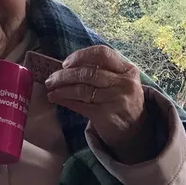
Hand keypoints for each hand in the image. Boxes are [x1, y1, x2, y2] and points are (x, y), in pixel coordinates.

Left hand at [45, 46, 158, 162]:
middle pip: (88, 73)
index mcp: (128, 70)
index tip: (65, 63)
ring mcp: (116, 99)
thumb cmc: (122, 101)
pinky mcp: (106, 115)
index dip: (81, 56)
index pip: (102, 54)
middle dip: (64, 75)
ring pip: (82, 89)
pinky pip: (80, 105)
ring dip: (62, 89)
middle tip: (51, 79)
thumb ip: (102, 71)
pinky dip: (66, 101)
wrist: (134, 130)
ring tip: (51, 90)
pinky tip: (57, 99)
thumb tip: (68, 66)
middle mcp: (124, 83)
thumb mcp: (121, 82)